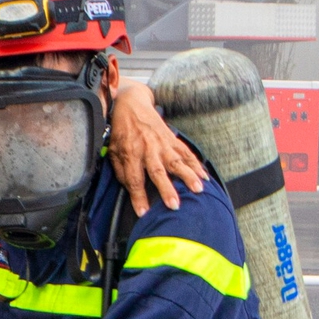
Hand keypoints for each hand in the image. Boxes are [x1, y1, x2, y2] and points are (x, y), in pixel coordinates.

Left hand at [107, 78, 205, 216]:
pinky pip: (186, 153)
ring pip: (177, 162)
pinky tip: (204, 176)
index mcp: (130, 153)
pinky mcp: (172, 140)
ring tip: (198, 189)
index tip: (144, 213)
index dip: (138, 197)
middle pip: (158, 172)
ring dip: (188, 176)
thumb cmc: (121, 132)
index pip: (134, 180)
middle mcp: (148, 149)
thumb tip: (130, 190)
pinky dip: (196, 164)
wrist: (132, 105)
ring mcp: (162, 144)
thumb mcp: (114, 151)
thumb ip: (121, 171)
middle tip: (174, 205)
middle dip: (166, 189)